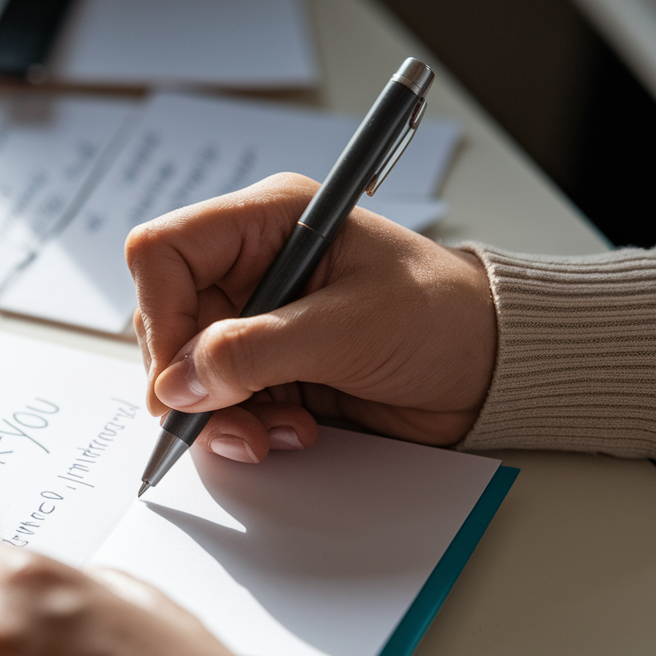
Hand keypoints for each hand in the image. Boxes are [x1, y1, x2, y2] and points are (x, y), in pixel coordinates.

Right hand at [127, 172, 496, 461]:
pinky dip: (244, 429)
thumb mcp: (349, 329)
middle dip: (191, 382)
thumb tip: (179, 382)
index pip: (164, 253)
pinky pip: (220, 405)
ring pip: (187, 373)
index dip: (161, 314)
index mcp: (268, 222)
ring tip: (272, 433)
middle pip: (167, 322)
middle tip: (226, 419)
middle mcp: (250, 267)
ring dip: (221, 415)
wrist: (494, 370)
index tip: (182, 375)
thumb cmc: (443, 318)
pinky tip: (291, 431)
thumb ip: (256, 352)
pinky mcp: (267, 367)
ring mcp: (256, 320)